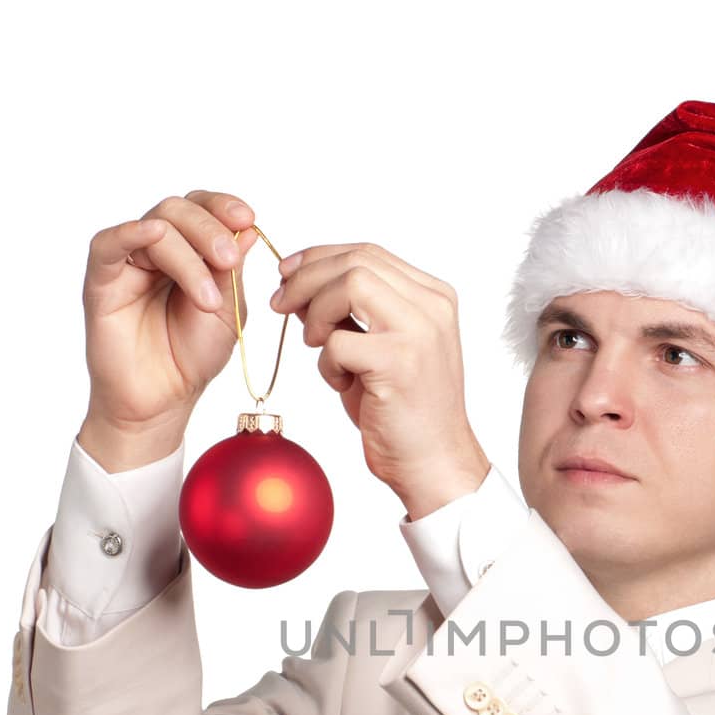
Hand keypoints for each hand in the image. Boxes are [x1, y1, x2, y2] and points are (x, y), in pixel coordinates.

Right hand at [81, 189, 260, 436]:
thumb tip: (248, 228)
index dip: (224, 206)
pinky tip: (154, 235)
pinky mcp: (102, 278)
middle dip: (210, 229)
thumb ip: (232, 270)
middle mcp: (158, 249)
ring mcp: (129, 261)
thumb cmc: (192, 356)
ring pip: (156, 226)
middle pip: (179, 210)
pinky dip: (132, 233)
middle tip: (230, 260)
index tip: (247, 218)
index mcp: (191, 250)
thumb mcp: (227, 309)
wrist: (163, 398)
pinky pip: (110, 242)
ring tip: (206, 298)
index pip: (204, 209)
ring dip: (188, 253)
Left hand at [269, 240, 489, 514]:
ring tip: (315, 345)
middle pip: (356, 260)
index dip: (319, 257)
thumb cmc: (404, 410)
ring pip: (349, 284)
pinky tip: (340, 383)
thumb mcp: (380, 347)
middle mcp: (432, 306)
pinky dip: (326, 362)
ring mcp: (419, 332)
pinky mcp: (399, 362)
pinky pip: (340, 341)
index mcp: (433, 296)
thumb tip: (299, 283)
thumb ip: (353, 313)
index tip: (287, 275)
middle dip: (306, 278)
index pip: (368, 252)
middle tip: (280, 304)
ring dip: (316, 313)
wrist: (434, 462)